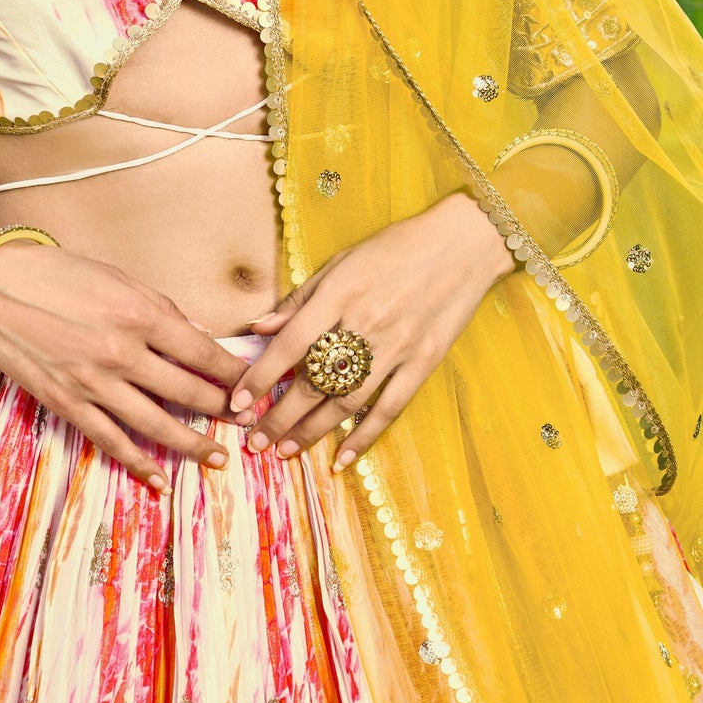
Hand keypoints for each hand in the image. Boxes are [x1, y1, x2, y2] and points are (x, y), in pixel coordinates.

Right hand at [0, 229, 250, 493]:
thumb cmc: (55, 272)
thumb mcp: (116, 277)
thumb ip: (158, 308)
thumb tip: (195, 334)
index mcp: (140, 313)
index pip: (202, 351)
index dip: (232, 373)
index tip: (253, 385)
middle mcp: (123, 352)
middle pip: (188, 391)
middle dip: (222, 409)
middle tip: (247, 422)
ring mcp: (94, 382)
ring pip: (157, 424)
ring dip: (193, 444)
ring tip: (218, 458)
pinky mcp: (67, 402)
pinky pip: (111, 440)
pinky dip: (139, 462)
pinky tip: (160, 477)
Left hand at [228, 191, 515, 471]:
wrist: (464, 245)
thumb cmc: (397, 246)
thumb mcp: (342, 261)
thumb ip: (301, 298)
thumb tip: (260, 328)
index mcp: (341, 293)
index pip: (290, 343)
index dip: (261, 376)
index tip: (238, 402)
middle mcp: (366, 323)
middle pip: (315, 381)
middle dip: (279, 416)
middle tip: (254, 442)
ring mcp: (398, 347)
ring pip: (347, 402)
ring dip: (313, 431)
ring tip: (286, 450)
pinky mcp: (424, 362)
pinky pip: (390, 408)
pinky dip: (365, 436)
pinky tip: (343, 458)